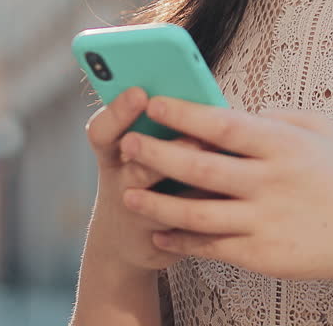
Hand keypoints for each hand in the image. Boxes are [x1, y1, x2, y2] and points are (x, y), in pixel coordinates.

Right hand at [83, 87, 221, 270]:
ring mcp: (136, 211)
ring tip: (211, 160)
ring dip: (185, 177)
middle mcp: (119, 180)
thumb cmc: (145, 179)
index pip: (102, 130)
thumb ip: (159, 128)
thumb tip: (203, 100)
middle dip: (162, 144)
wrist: (127, 240)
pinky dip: (206, 207)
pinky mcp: (158, 239)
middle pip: (132, 159)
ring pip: (158, 195)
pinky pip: (184, 223)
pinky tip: (230, 194)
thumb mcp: (136, 153)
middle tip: (191, 131)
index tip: (140, 93)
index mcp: (113, 152)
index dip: (117, 111)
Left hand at [116, 97, 332, 282]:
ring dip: (156, 204)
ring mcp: (264, 220)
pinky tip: (159, 233)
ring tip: (126, 196)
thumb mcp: (320, 131)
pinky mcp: (261, 254)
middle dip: (156, 154)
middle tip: (128, 145)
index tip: (153, 102)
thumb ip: (275, 117)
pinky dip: (179, 240)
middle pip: (199, 166)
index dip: (184, 112)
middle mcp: (271, 181)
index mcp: (283, 144)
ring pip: (195, 212)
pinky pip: (209, 246)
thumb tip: (230, 110)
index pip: (223, 124)